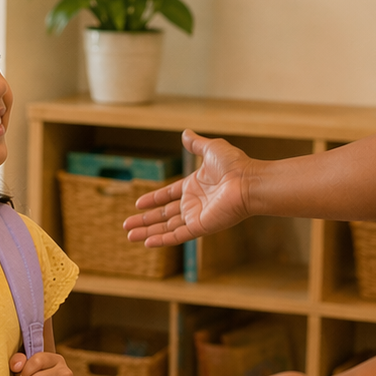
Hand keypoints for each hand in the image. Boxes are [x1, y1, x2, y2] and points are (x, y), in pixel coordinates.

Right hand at [124, 130, 256, 246]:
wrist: (249, 181)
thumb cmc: (235, 165)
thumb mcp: (211, 149)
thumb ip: (196, 144)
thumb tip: (185, 133)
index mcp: (195, 186)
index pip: (168, 196)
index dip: (153, 200)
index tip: (138, 204)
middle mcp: (194, 203)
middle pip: (163, 215)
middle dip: (145, 220)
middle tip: (126, 225)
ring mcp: (196, 216)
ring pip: (167, 228)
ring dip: (147, 232)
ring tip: (129, 236)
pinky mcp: (201, 227)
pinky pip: (178, 235)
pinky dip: (162, 240)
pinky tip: (147, 242)